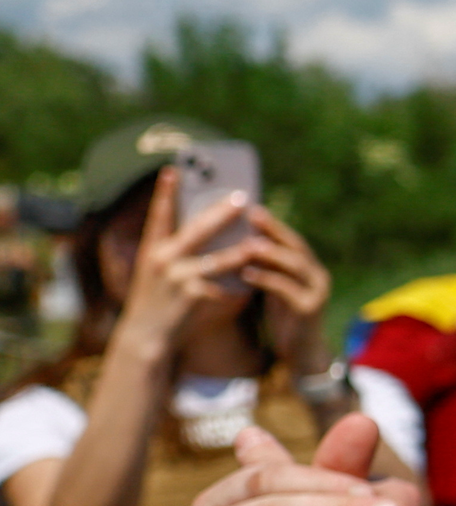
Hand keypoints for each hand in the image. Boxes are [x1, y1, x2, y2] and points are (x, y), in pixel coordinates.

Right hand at [110, 168, 257, 359]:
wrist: (146, 336)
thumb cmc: (157, 300)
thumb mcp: (159, 272)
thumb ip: (178, 252)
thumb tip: (208, 230)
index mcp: (152, 249)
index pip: (160, 215)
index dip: (166, 192)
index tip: (174, 168)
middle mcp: (162, 259)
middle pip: (196, 230)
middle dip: (220, 213)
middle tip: (242, 197)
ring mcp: (176, 278)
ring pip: (216, 259)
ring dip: (240, 251)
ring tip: (259, 242)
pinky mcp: (192, 296)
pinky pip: (222, 286)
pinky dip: (238, 284)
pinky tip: (254, 280)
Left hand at [239, 206, 334, 376]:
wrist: (302, 355)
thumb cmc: (284, 320)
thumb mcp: (275, 289)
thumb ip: (266, 268)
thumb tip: (240, 243)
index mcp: (310, 269)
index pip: (292, 240)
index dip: (274, 224)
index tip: (252, 208)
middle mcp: (318, 277)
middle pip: (297, 246)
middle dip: (274, 230)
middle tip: (251, 215)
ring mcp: (317, 293)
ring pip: (295, 264)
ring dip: (270, 252)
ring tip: (247, 243)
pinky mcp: (309, 310)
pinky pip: (286, 289)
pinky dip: (266, 279)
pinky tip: (246, 272)